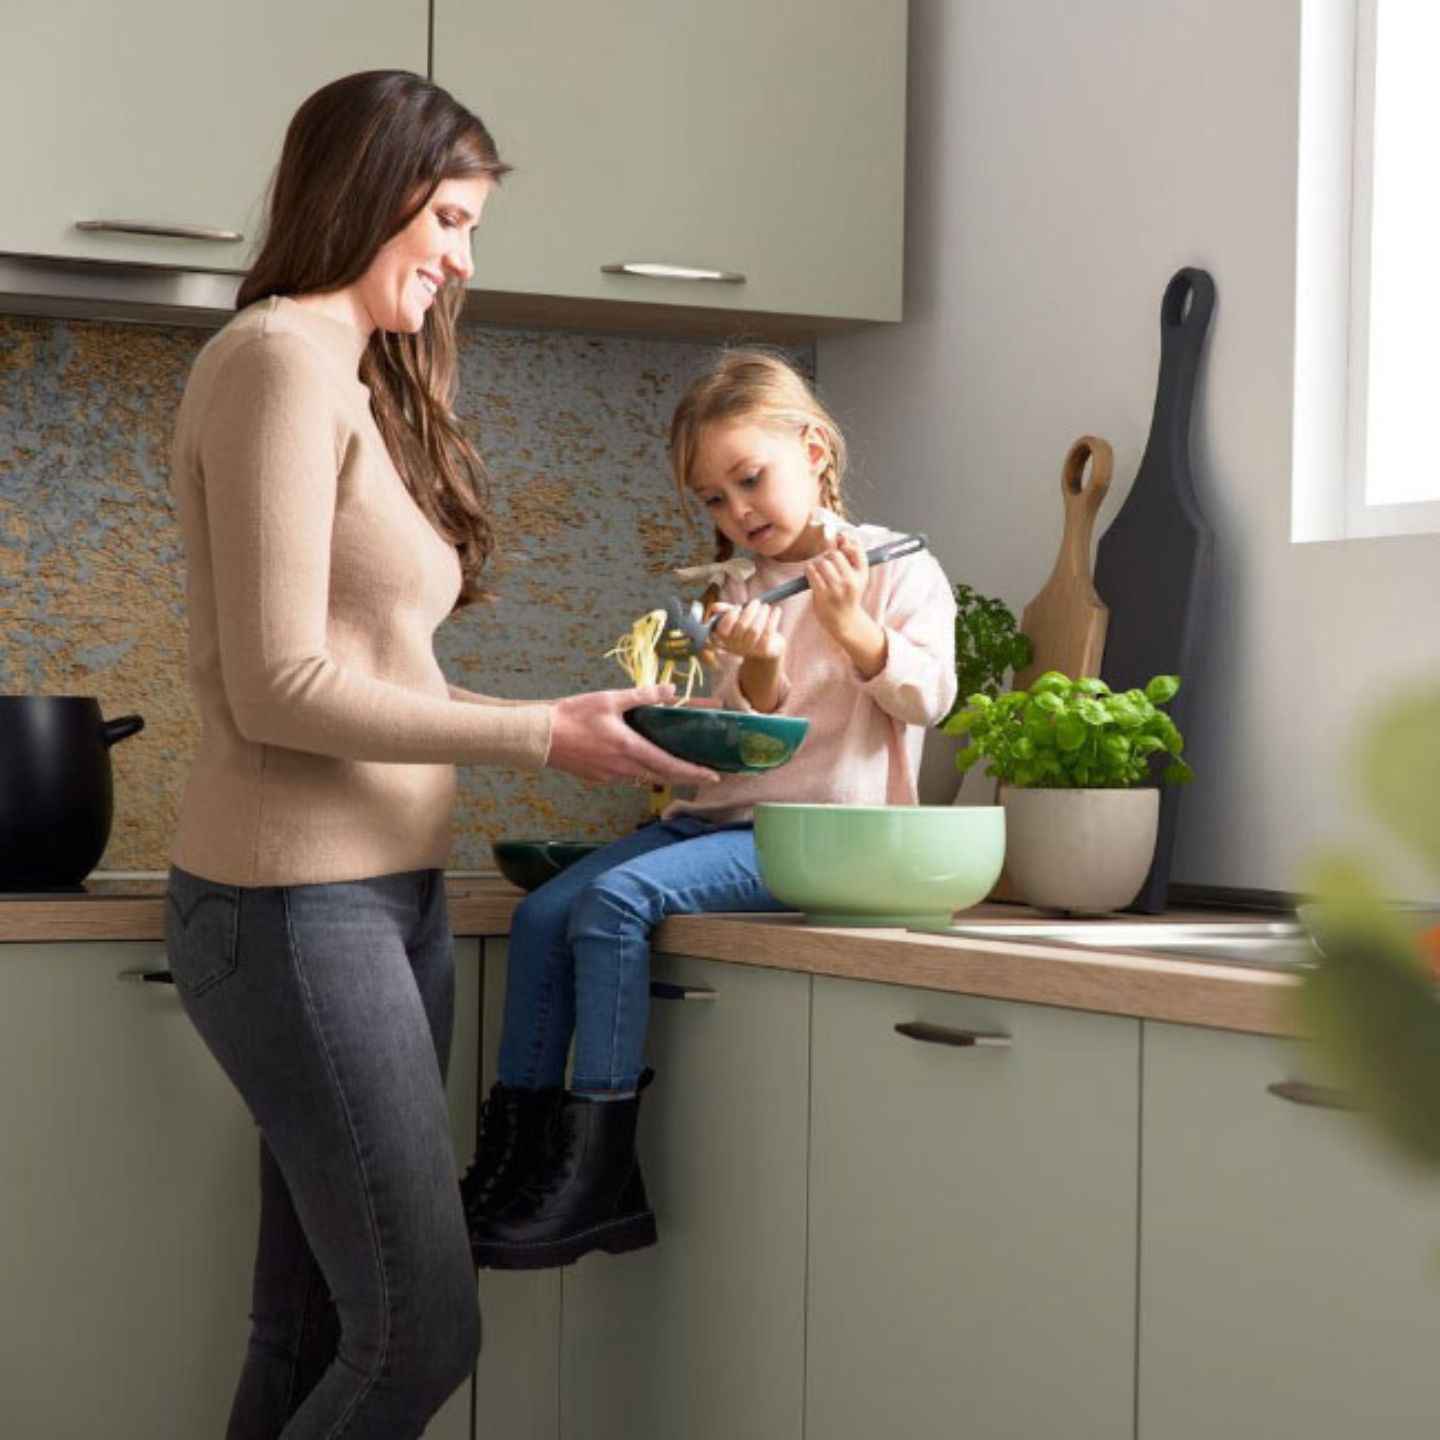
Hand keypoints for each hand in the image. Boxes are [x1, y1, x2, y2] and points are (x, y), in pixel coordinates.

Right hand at [546, 684, 720, 786]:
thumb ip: (642, 696)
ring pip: (645, 779)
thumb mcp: (609, 699)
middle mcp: (623, 768)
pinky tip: (643, 763)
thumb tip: (670, 690)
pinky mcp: (598, 778)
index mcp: (630, 749)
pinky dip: (642, 773)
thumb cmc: (573, 715)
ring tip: (679, 767)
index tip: (712, 775)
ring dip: (664, 775)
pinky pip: (628, 778)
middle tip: (704, 773)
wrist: (540, 736)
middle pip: (662, 777)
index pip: (670, 765)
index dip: (693, 771)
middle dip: (685, 776)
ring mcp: (610, 776)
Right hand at [707, 599, 786, 662]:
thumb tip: (714, 607)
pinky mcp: (763, 650)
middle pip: (741, 626)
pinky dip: (773, 618)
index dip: (730, 615)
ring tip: (765, 607)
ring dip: (761, 614)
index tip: (738, 607)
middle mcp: (735, 645)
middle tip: (756, 602)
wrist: (766, 650)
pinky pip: (768, 632)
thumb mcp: (736, 618)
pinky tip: (776, 611)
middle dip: (749, 610)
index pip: (722, 628)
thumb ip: (725, 610)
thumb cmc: (748, 629)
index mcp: (724, 638)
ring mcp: (749, 649)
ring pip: (754, 629)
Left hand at [806, 533, 868, 637]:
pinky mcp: (822, 594)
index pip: (856, 550)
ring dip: (817, 562)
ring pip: (822, 562)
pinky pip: (812, 571)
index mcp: (862, 575)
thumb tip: (841, 536)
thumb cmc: (848, 595)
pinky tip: (813, 574)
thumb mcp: (856, 576)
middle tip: (826, 561)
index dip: (846, 543)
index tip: (840, 544)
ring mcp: (836, 588)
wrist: (843, 620)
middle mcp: (851, 581)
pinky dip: (810, 570)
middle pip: (835, 554)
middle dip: (827, 555)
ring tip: (819, 569)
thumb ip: (849, 556)